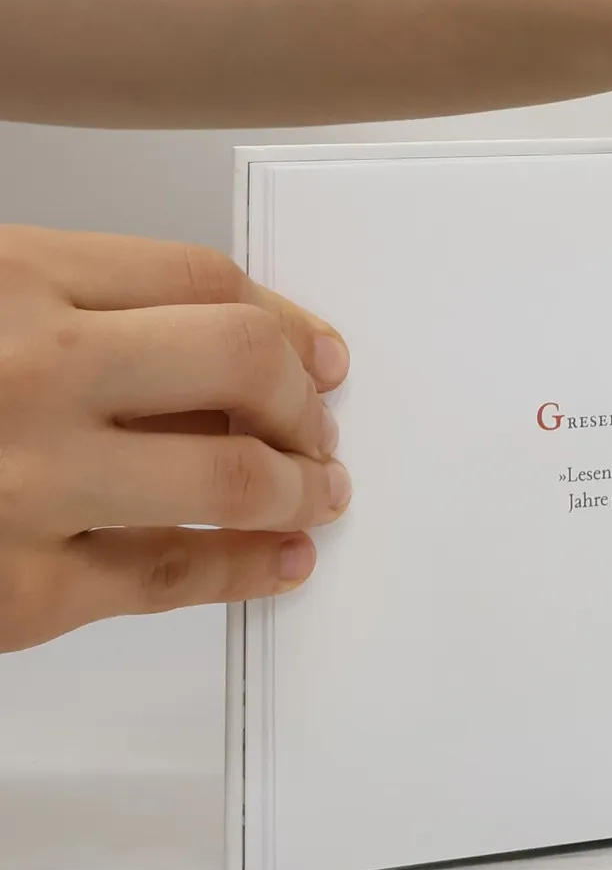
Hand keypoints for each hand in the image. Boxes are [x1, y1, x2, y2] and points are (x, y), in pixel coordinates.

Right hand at [0, 226, 350, 650]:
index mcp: (11, 280)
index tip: (319, 351)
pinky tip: (279, 562)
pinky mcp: (16, 589)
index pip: (206, 282)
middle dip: (303, 401)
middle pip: (241, 363)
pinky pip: (165, 575)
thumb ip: (69, 313)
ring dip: (299, 485)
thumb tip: (224, 354)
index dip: (285, 318)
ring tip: (319, 493)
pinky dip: (242, 570)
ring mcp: (26, 482)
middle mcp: (27, 370)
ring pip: (227, 475)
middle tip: (322, 427)